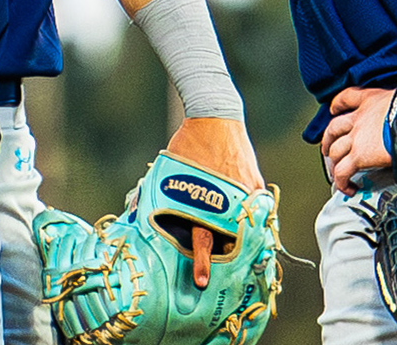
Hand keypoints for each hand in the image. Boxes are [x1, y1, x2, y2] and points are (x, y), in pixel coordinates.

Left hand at [165, 117, 265, 287]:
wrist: (214, 115)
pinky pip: (256, 212)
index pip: (204, 239)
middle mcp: (231, 201)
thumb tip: (139, 215)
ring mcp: (247, 194)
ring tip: (234, 248)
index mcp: (207, 200)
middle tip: (219, 268)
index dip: (202, 262)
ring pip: (247, 230)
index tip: (201, 281)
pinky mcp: (257, 186)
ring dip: (240, 240)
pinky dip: (250, 220)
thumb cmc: (186, 144)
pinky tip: (243, 223)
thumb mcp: (168, 171)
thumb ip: (161, 195)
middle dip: (226, 257)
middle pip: (231, 242)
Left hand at [320, 86, 394, 194]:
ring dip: (334, 164)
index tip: (335, 109)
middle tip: (328, 149)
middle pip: (334, 129)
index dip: (339, 104)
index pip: (347, 98)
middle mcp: (359, 119)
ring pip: (336, 152)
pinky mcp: (359, 156)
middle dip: (328, 140)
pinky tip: (347, 188)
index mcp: (371, 101)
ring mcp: (356, 138)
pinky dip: (342, 181)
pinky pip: (343, 172)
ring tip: (336, 174)